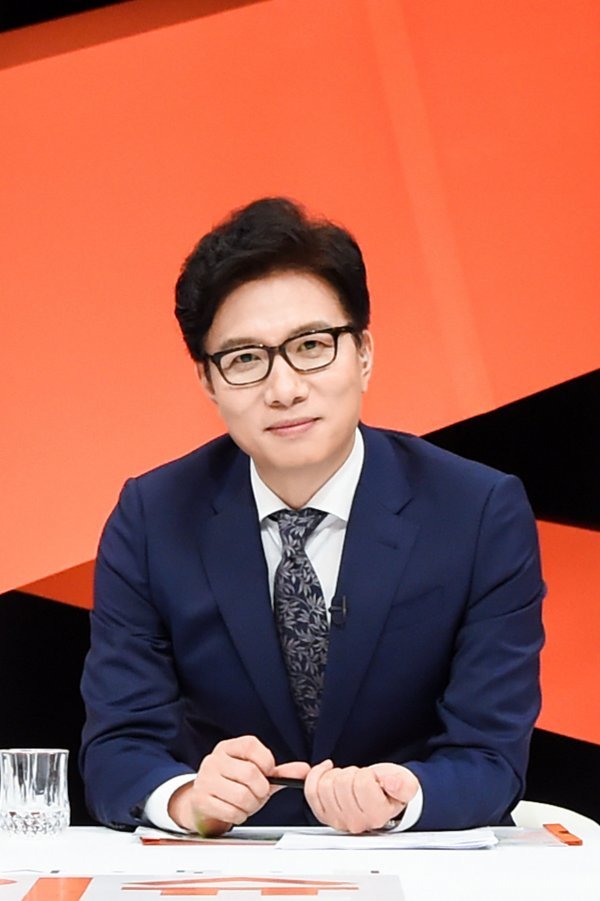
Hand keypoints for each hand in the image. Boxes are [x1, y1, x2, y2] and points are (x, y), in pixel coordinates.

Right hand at [168, 735, 308, 835]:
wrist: (204, 804)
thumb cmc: (233, 786)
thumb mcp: (256, 775)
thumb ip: (280, 772)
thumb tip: (304, 770)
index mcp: (229, 748)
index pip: (250, 745)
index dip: (265, 761)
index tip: (268, 773)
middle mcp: (215, 760)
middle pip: (249, 773)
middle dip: (261, 790)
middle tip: (259, 794)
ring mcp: (206, 779)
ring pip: (242, 795)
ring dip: (251, 805)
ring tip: (247, 803)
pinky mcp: (201, 799)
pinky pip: (231, 811)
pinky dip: (240, 816)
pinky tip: (236, 811)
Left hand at [304, 760, 419, 833]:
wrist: (381, 800)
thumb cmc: (391, 791)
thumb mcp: (406, 784)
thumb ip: (403, 785)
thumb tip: (392, 783)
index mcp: (376, 815)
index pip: (362, 784)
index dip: (367, 773)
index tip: (373, 778)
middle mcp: (355, 823)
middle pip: (340, 783)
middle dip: (350, 773)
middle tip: (360, 778)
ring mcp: (337, 820)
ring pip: (324, 786)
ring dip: (335, 775)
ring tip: (348, 778)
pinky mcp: (323, 815)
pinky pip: (310, 791)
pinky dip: (315, 775)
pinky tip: (327, 771)